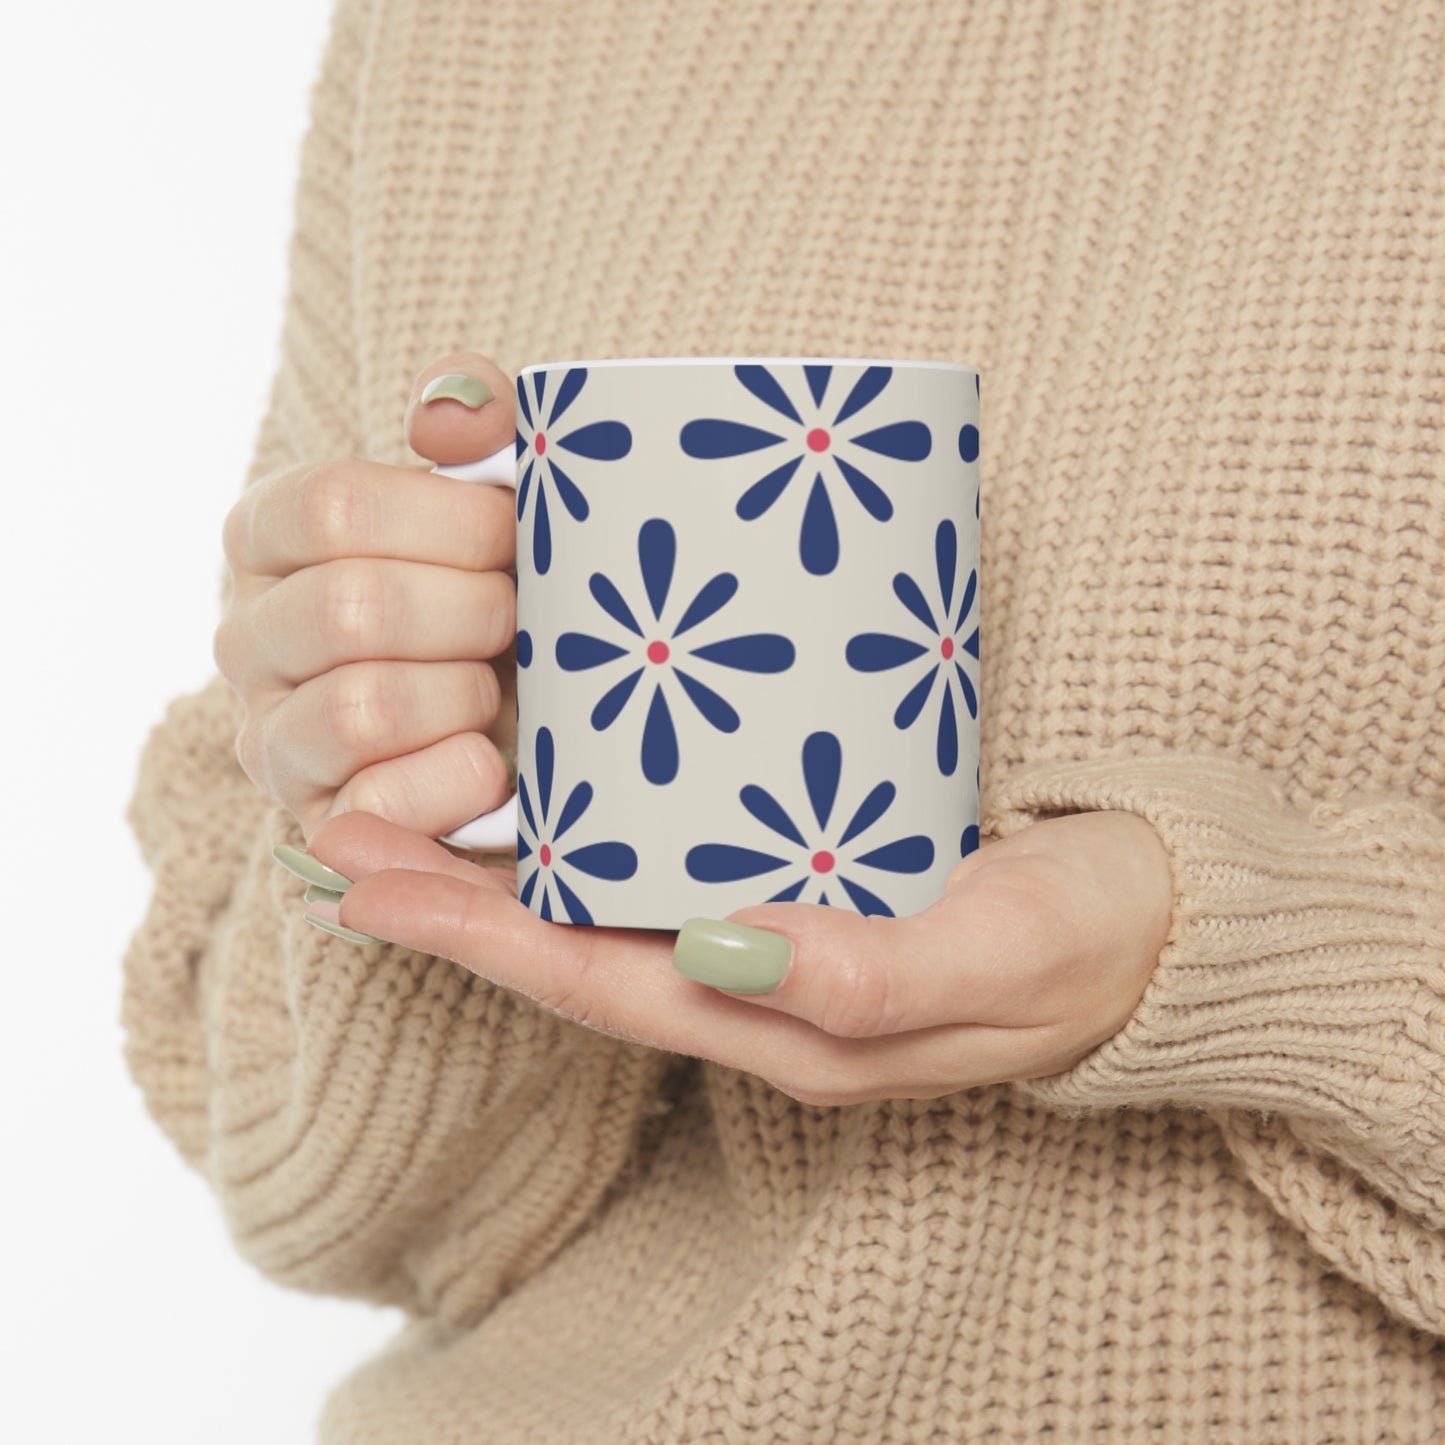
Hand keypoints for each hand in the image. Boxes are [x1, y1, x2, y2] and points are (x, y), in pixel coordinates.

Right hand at [215, 354, 518, 840]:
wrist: (534, 715)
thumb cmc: (506, 586)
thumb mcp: (499, 489)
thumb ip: (476, 420)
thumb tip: (446, 418)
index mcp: (271, 536)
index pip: (332, 507)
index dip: (450, 522)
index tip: (515, 535)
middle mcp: (247, 635)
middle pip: (352, 608)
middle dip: (473, 612)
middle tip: (521, 618)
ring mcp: (272, 737)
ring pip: (361, 707)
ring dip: (465, 694)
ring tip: (499, 688)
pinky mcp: (318, 823)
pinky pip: (378, 804)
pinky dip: (459, 777)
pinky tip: (493, 759)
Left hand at [301, 808, 1172, 1103]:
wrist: (1168, 923)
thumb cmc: (1090, 940)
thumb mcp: (998, 956)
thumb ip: (867, 972)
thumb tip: (724, 950)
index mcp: (789, 1027)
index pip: (597, 983)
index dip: (474, 934)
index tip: (364, 879)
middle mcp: (763, 992)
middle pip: (577, 950)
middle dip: (455, 899)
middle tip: (345, 829)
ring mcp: (782, 943)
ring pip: (615, 911)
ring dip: (510, 866)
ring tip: (417, 801)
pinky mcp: (813, 886)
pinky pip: (677, 871)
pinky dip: (600, 835)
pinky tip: (566, 783)